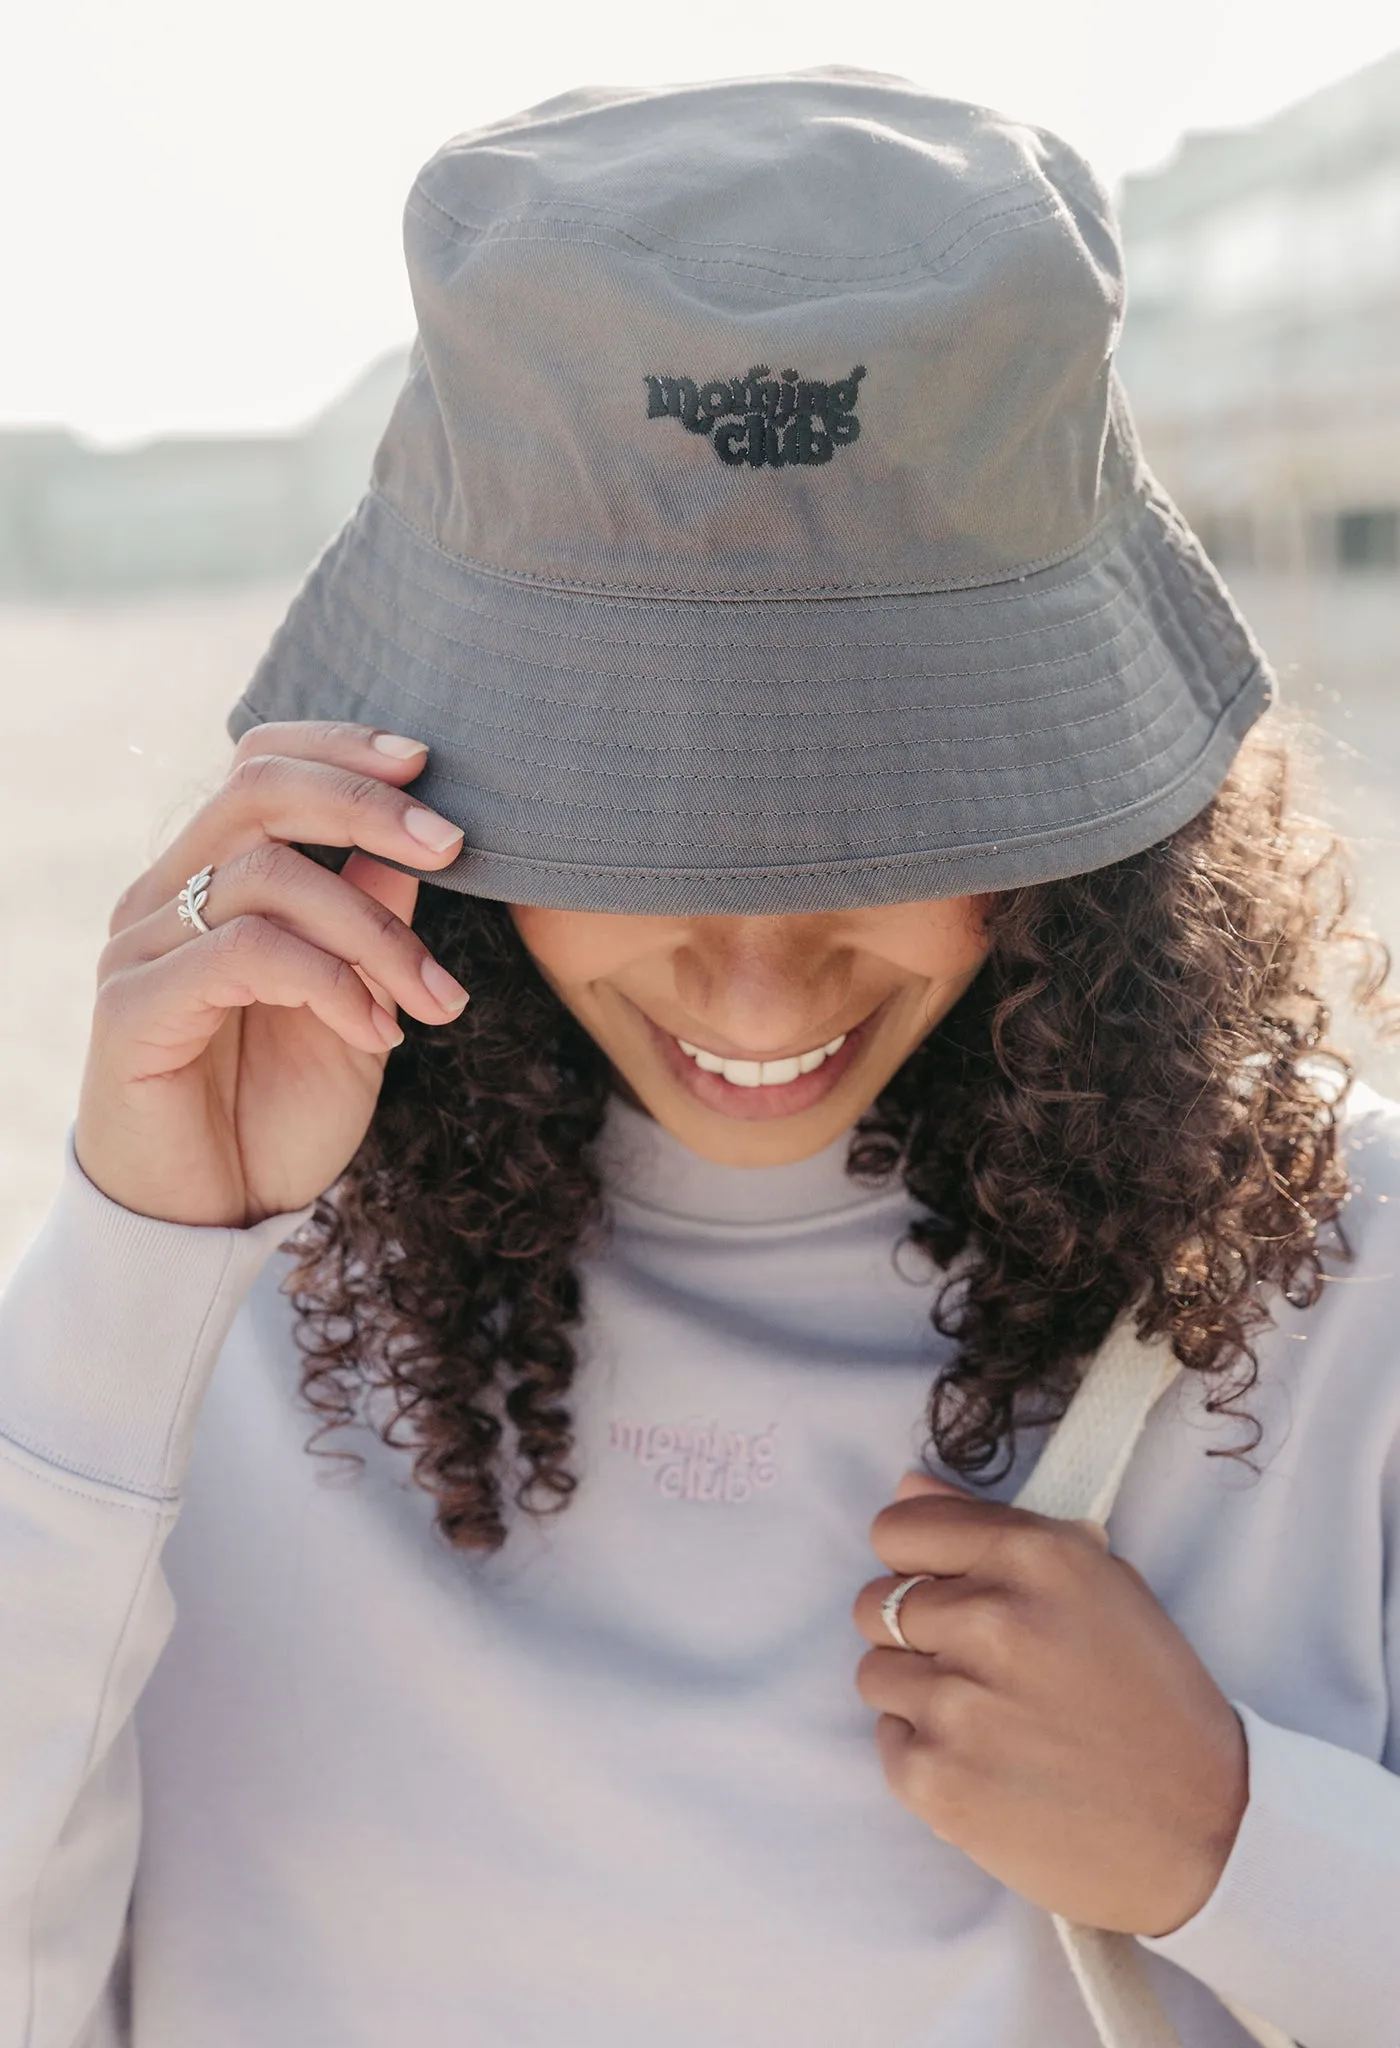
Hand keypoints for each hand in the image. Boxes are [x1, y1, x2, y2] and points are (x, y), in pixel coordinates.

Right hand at [75, 721, 470, 1228]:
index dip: (341, 750)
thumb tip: (413, 842)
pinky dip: (331, 982)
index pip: (259, 765)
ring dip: (374, 933)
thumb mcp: (356, 1008)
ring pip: (268, 877)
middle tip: (452, 847)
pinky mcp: (134, 1009)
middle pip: (257, 790)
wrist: (212, 1224)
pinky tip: (374, 1033)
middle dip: (367, 805)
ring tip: (432, 999)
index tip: (427, 764)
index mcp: (209, 879)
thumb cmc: (278, 1115)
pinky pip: (244, 955)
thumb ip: (372, 922)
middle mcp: (164, 897)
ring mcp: (141, 948)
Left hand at [851, 1471, 1247, 1936]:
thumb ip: (996, 1527)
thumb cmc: (1155, 1701)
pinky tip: (990, 1766)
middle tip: (979, 1668)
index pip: (898, 1528)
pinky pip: (888, 1741)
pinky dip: (926, 1755)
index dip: (914, 1561)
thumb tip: (909, 1484)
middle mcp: (990, 1618)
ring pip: (874, 1672)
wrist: (1206, 1834)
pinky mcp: (936, 1778)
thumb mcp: (1101, 1585)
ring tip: (992, 1722)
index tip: (941, 1588)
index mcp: (1035, 1557)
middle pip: (876, 1603)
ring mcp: (957, 1702)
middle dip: (915, 1633)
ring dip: (918, 1695)